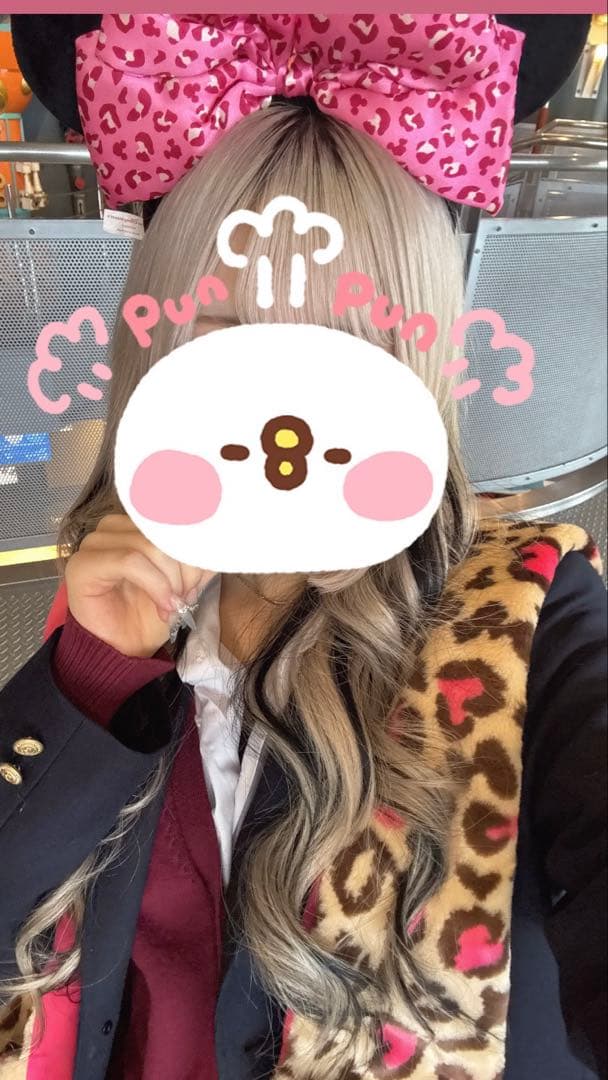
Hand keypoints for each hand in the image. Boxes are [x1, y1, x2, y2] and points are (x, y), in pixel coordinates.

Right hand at [64, 514, 213, 657]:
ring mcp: (94, 543)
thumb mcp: (185, 581)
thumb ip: (197, 558)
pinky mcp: (83, 563)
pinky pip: (130, 561)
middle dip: (184, 568)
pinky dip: (155, 585)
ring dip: (170, 580)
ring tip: (174, 604)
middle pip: (163, 531)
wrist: (125, 650)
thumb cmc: (150, 615)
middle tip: (187, 596)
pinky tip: (164, 606)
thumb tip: (216, 543)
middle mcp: (112, 527)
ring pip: (149, 545)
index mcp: (135, 525)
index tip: (200, 581)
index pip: (173, 519)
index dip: (193, 548)